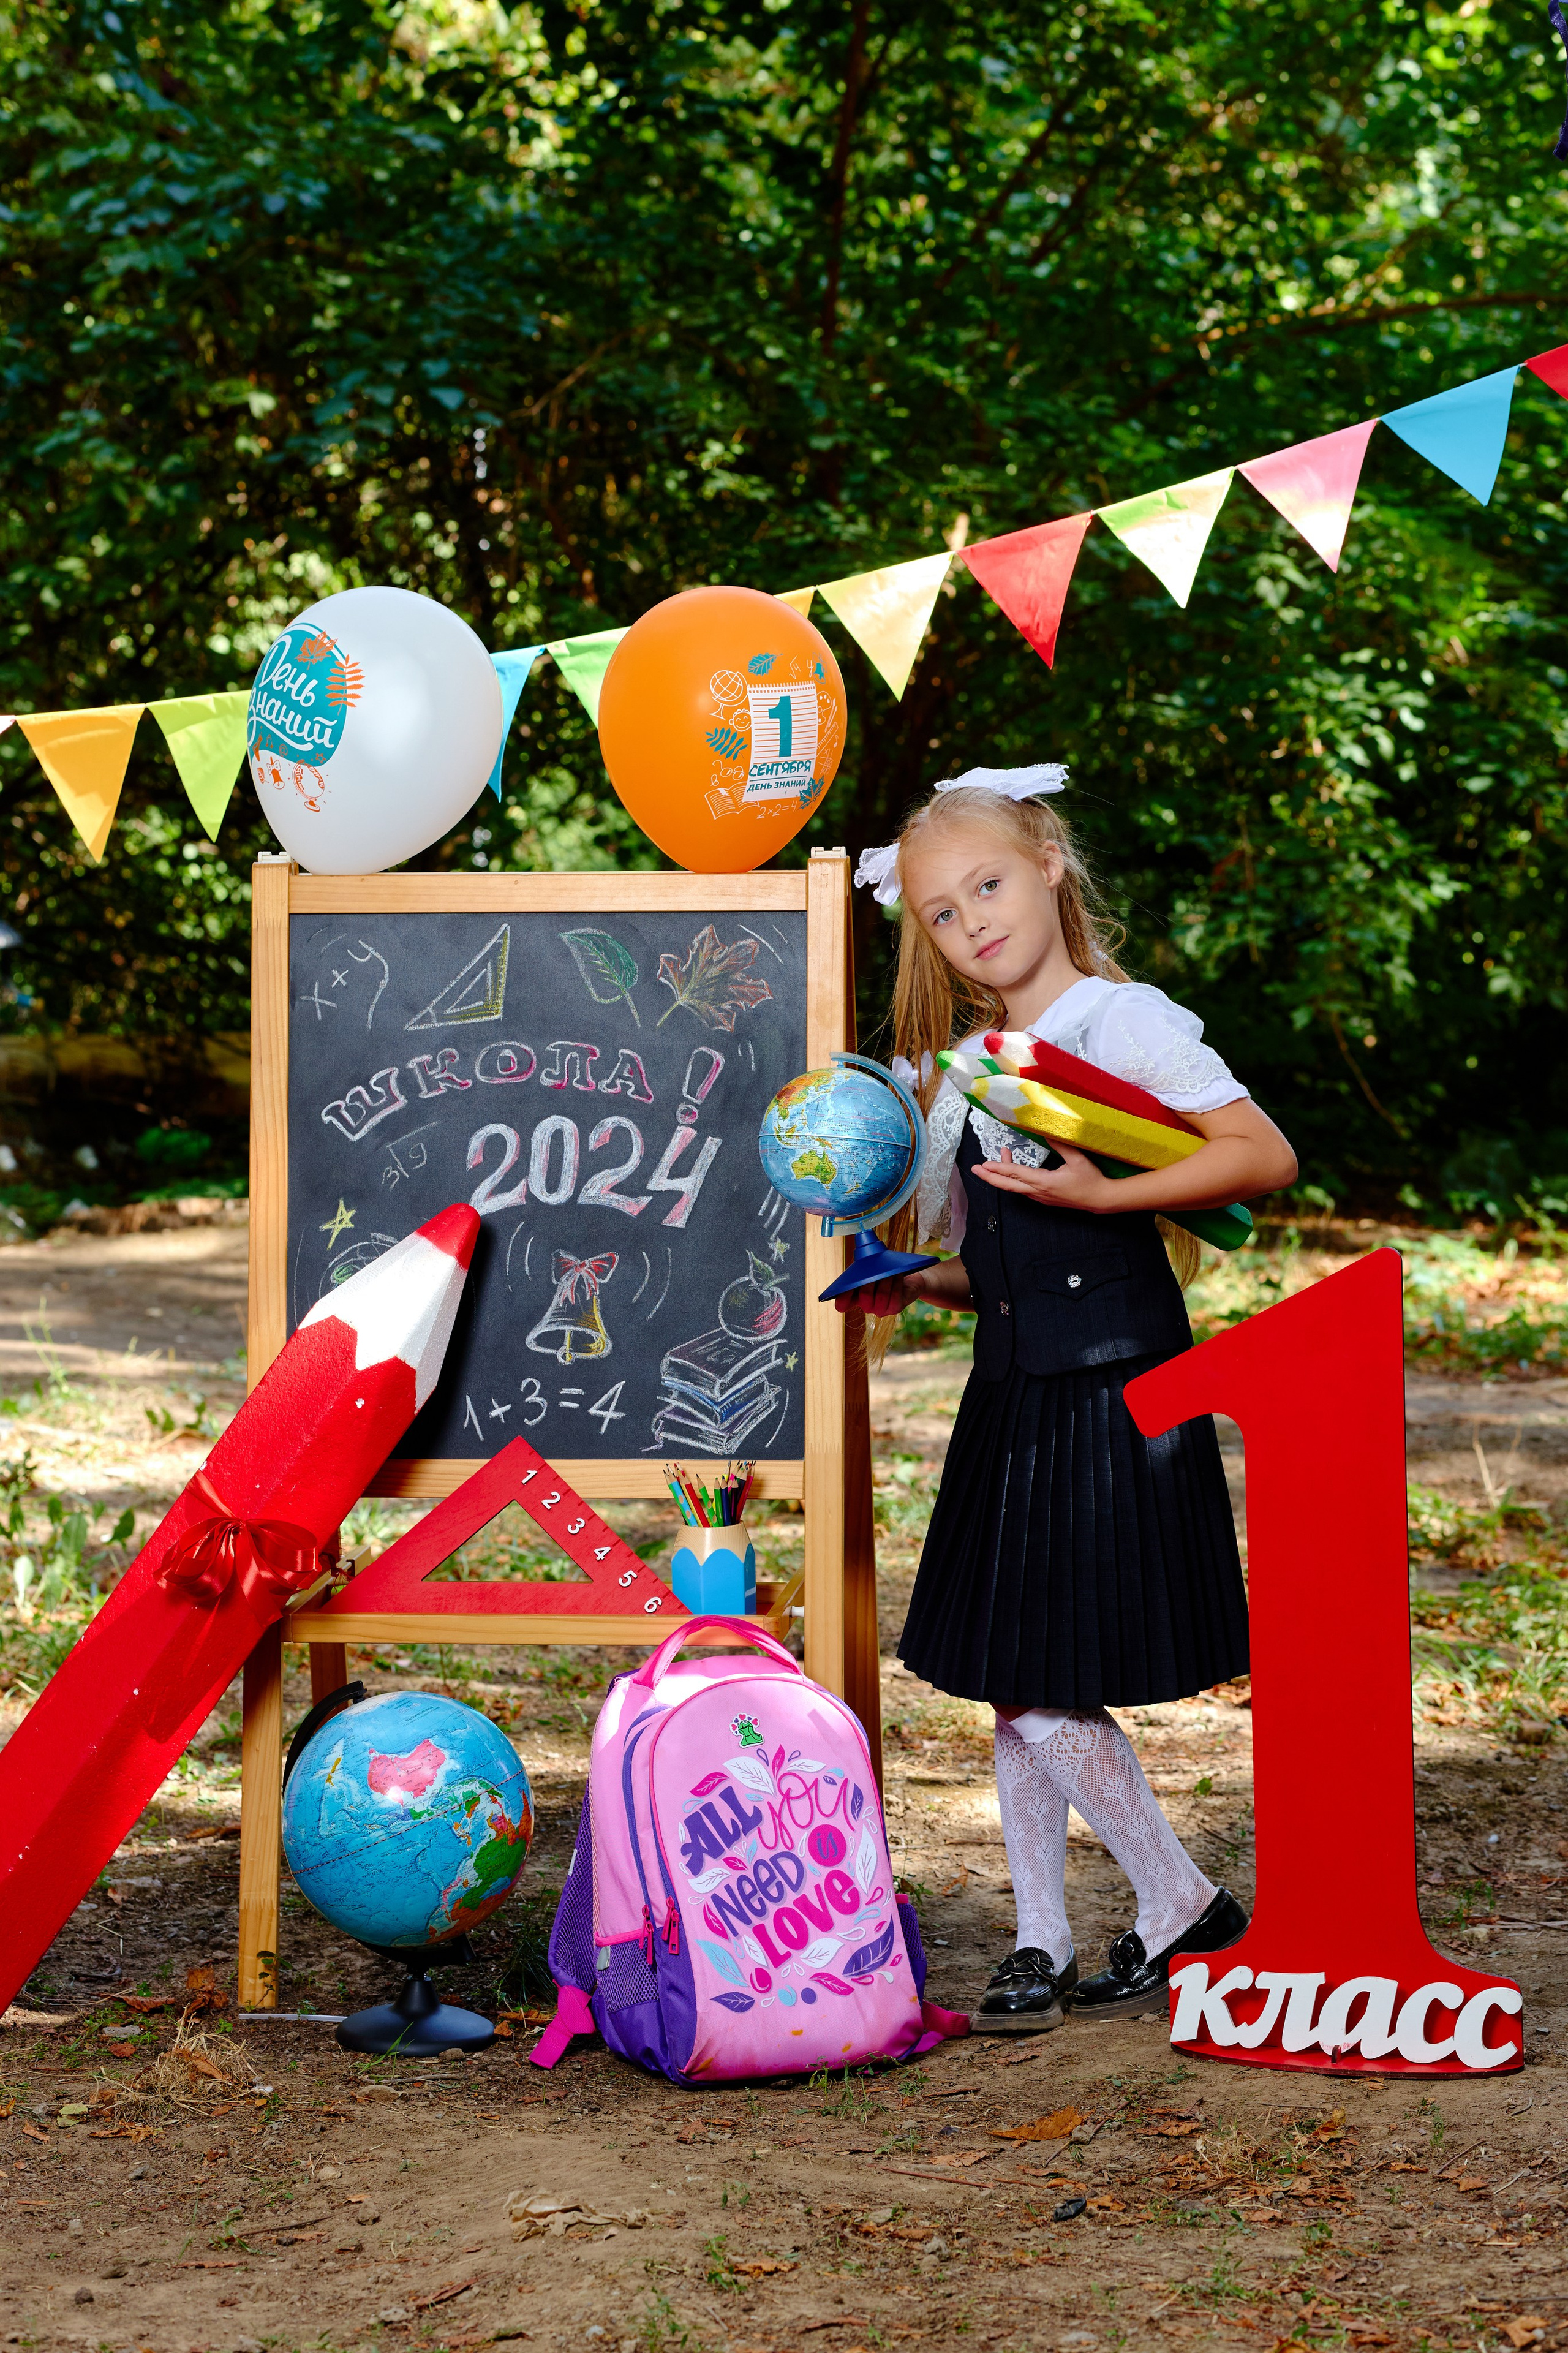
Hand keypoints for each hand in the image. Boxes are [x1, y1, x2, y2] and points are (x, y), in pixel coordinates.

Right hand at [834, 1272, 917, 1318]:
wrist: (906, 1281)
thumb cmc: (885, 1274)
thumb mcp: (871, 1271)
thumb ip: (862, 1271)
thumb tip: (862, 1267)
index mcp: (856, 1297)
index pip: (843, 1304)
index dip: (842, 1298)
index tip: (844, 1288)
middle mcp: (867, 1306)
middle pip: (865, 1296)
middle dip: (871, 1279)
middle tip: (876, 1268)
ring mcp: (881, 1310)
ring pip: (882, 1295)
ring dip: (886, 1279)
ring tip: (890, 1269)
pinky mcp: (895, 1308)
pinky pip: (895, 1295)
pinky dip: (896, 1282)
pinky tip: (897, 1274)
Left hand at [974, 1140, 1117, 1211]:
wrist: (1100, 1199)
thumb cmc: (1091, 1180)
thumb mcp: (1077, 1159)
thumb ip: (1061, 1145)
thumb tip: (1046, 1131)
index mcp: (1045, 1182)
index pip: (1016, 1174)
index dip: (998, 1168)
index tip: (984, 1164)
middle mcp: (1039, 1192)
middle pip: (1008, 1185)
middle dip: (990, 1177)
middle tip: (975, 1169)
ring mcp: (1040, 1197)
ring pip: (1015, 1187)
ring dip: (1002, 1175)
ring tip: (995, 1160)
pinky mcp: (1044, 1198)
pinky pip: (1023, 1189)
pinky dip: (1013, 1179)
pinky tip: (1013, 1170)